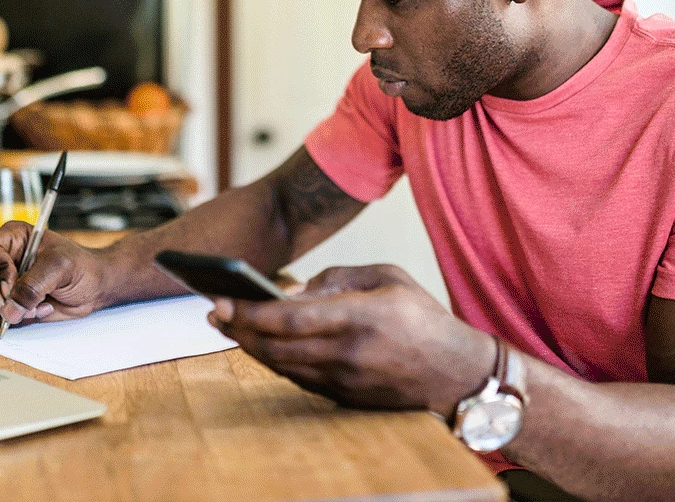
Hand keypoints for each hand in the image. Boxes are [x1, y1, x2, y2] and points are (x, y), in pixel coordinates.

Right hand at [0, 220, 110, 327]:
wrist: (95, 287)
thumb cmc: (81, 266)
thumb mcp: (60, 266)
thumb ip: (33, 284)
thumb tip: (10, 308)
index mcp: (11, 238)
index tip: (11, 282)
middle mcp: (1, 258)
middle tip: (3, 305)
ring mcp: (1, 282)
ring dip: (5, 308)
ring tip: (38, 305)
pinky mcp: (7, 304)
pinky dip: (15, 319)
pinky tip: (41, 310)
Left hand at [208, 264, 494, 417]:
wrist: (459, 374)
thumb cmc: (424, 318)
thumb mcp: (388, 277)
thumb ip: (338, 277)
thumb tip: (292, 291)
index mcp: (361, 317)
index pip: (290, 319)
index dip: (250, 312)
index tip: (223, 301)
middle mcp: (349, 354)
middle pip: (276, 347)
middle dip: (239, 330)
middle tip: (215, 313)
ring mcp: (345, 381)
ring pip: (282, 366)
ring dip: (251, 347)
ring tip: (232, 326)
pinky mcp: (345, 398)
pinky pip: (299, 378)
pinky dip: (275, 361)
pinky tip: (262, 344)